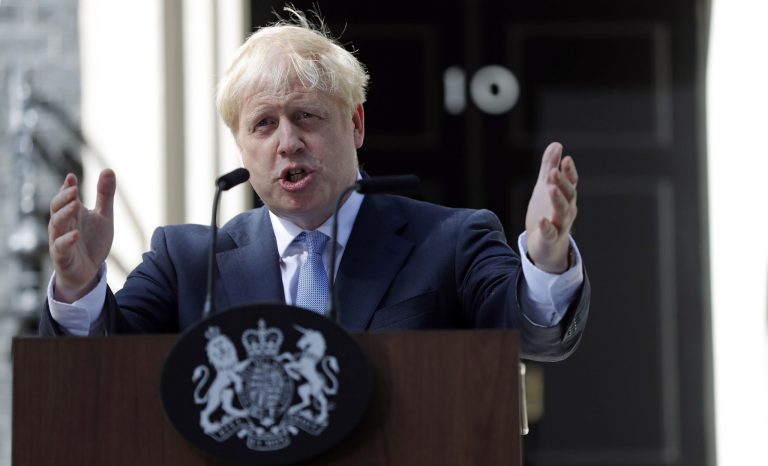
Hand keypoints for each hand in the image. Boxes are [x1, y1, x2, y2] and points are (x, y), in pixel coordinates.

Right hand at [48, 169, 115, 301]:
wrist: (89, 271)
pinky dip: (66, 240)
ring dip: (64, 214)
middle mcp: (63, 224)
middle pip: (57, 208)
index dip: (67, 187)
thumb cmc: (92, 241)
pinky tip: (75, 234)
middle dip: (64, 198)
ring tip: (76, 205)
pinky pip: (60, 247)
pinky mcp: (62, 256)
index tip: (71, 177)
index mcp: (72, 213)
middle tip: (73, 189)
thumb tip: (108, 169)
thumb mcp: (103, 216)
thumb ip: (105, 195)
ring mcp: (60, 240)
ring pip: (56, 225)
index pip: (66, 197)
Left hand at [525, 142, 578, 272]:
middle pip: (568, 195)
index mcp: (566, 197)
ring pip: (562, 212)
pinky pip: (551, 232)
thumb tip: (557, 144)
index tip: (566, 158)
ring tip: (550, 188)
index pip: (571, 182)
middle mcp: (567, 210)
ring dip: (557, 200)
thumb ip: (550, 166)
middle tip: (553, 171)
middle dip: (562, 183)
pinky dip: (547, 227)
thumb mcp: (546, 188)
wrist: (545, 246)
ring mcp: (560, 225)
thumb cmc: (547, 213)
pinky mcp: (551, 238)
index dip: (569, 171)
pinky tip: (542, 220)